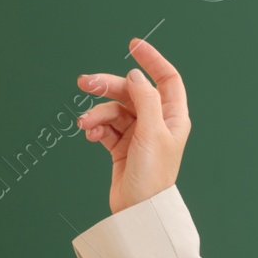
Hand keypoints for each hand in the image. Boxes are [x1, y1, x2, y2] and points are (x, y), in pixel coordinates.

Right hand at [75, 38, 190, 213]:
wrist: (137, 212)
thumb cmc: (152, 177)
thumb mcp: (151, 133)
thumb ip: (145, 100)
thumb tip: (136, 75)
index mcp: (173, 117)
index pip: (166, 79)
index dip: (152, 60)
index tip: (134, 45)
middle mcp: (157, 123)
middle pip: (132, 92)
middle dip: (108, 87)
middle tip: (84, 82)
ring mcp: (139, 134)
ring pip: (114, 110)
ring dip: (97, 114)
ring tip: (85, 124)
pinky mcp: (121, 147)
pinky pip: (106, 127)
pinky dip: (96, 128)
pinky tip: (90, 134)